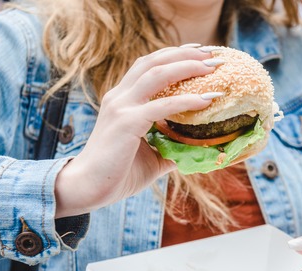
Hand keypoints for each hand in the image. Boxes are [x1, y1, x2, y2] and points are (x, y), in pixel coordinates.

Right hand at [55, 46, 219, 217]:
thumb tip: (196, 147)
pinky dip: (186, 100)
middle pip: (154, 61)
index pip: (149, 66)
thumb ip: (171, 146)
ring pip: (157, 73)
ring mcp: (122, 107)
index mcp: (123, 100)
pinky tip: (207, 100)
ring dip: (187, 66)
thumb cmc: (118, 174)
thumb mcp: (150, 155)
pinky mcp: (127, 122)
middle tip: (213, 53)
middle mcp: (120, 97)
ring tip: (212, 66)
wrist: (88, 188)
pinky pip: (162, 106)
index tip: (200, 52)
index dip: (175, 55)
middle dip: (185, 53)